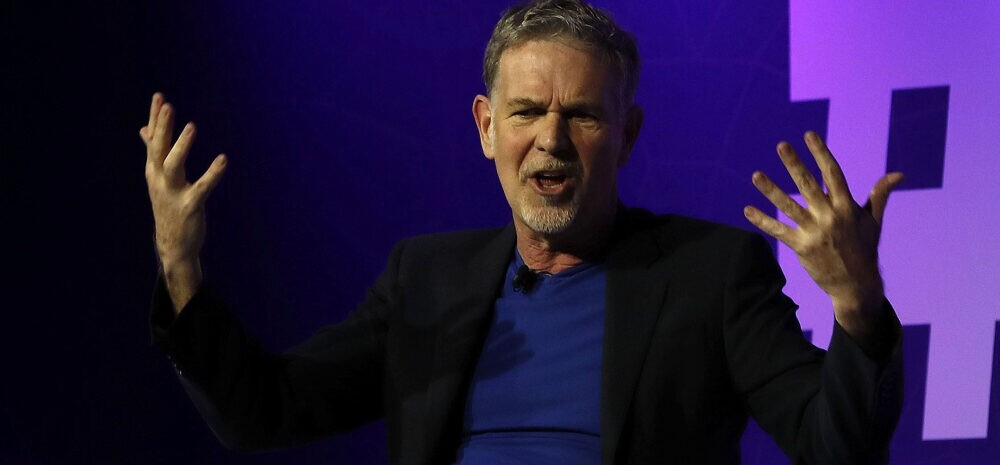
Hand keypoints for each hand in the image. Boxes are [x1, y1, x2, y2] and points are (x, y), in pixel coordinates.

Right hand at [140, 92, 226, 310]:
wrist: (173, 244)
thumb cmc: (168, 207)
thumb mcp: (158, 178)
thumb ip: (153, 153)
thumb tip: (143, 130)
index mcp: (153, 171)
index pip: (152, 140)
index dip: (155, 118)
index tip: (159, 96)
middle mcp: (159, 180)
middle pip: (158, 149)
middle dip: (162, 127)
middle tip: (167, 105)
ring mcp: (173, 193)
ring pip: (173, 165)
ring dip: (181, 146)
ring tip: (192, 126)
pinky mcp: (190, 206)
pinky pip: (202, 187)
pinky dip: (213, 173)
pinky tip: (224, 159)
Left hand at [743, 131, 902, 337]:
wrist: (856, 285)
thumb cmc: (865, 249)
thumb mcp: (874, 220)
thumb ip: (880, 194)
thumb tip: (899, 174)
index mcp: (847, 207)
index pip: (833, 173)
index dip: (820, 153)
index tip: (809, 135)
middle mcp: (830, 216)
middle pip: (808, 185)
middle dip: (794, 164)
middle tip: (781, 145)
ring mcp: (814, 232)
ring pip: (788, 206)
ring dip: (771, 190)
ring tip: (755, 175)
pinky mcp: (801, 247)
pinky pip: (778, 231)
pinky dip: (762, 221)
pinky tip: (747, 210)